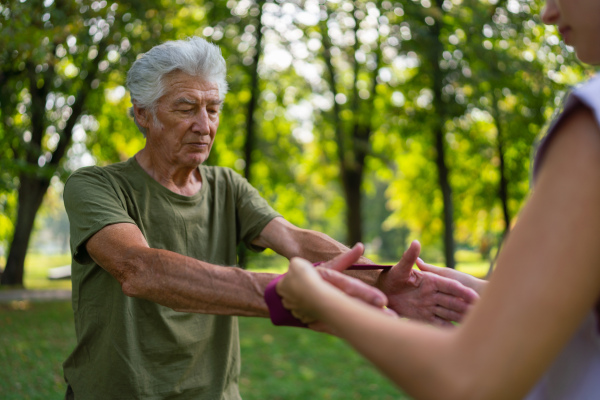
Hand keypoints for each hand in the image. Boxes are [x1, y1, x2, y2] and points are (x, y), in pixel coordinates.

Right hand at [277, 246, 396, 332]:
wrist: (279, 293)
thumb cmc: (302, 275)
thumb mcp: (325, 267)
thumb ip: (345, 259)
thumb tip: (361, 247)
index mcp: (324, 280)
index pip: (348, 287)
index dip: (365, 293)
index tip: (383, 300)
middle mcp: (321, 296)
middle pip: (349, 304)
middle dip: (370, 312)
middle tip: (392, 317)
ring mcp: (318, 312)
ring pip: (343, 318)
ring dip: (363, 323)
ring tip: (385, 327)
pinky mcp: (317, 324)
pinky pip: (336, 329)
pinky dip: (350, 332)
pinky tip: (366, 339)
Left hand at [375, 240, 478, 326]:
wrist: (381, 291)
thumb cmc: (391, 277)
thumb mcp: (400, 268)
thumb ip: (409, 257)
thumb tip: (416, 242)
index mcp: (431, 281)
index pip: (450, 286)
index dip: (462, 291)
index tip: (474, 295)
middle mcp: (433, 294)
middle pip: (453, 301)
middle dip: (465, 307)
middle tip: (478, 315)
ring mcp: (430, 306)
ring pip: (449, 312)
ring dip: (460, 318)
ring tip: (473, 327)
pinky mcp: (424, 317)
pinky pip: (439, 323)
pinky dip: (447, 328)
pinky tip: (456, 335)